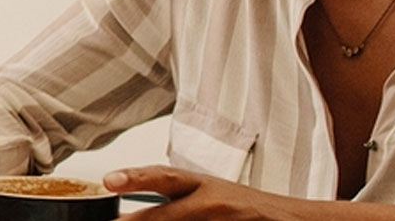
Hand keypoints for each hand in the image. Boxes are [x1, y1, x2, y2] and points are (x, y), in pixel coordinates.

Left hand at [107, 166, 298, 220]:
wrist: (286, 218)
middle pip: (165, 215)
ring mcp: (219, 220)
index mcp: (196, 184)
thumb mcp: (203, 190)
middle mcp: (207, 202)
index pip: (161, 177)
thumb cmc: (238, 205)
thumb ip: (169, 196)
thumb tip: (125, 207)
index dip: (134, 177)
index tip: (109, 180)